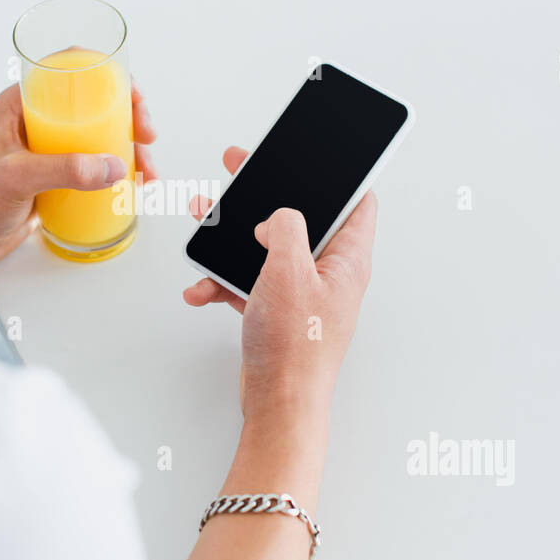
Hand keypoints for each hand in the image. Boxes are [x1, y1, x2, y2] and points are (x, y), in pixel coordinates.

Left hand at [0, 82, 156, 276]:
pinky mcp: (55, 177)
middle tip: (146, 136)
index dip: (108, 76)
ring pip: (100, 137)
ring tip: (145, 172)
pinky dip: (117, 173)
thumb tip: (111, 166)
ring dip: (129, 149)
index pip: (70, 71)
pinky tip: (131, 186)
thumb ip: (63, 169)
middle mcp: (38, 121)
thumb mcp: (16, 177)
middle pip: (95, 104)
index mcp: (22, 104)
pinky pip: (93, 167)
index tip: (132, 97)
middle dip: (129, 116)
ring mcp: (48, 150)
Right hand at [184, 147, 376, 423]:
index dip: (339, 175)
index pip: (358, 203)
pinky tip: (202, 287)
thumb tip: (277, 216)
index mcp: (347, 259)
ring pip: (265, 249)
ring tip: (203, 221)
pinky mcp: (276, 312)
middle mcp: (328, 274)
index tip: (316, 154)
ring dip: (231, 239)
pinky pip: (246, 283)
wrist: (278, 405)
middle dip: (266, 196)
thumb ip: (287, 228)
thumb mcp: (290, 271)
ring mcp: (301, 293)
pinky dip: (222, 282)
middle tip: (240, 168)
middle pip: (300, 218)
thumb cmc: (295, 348)